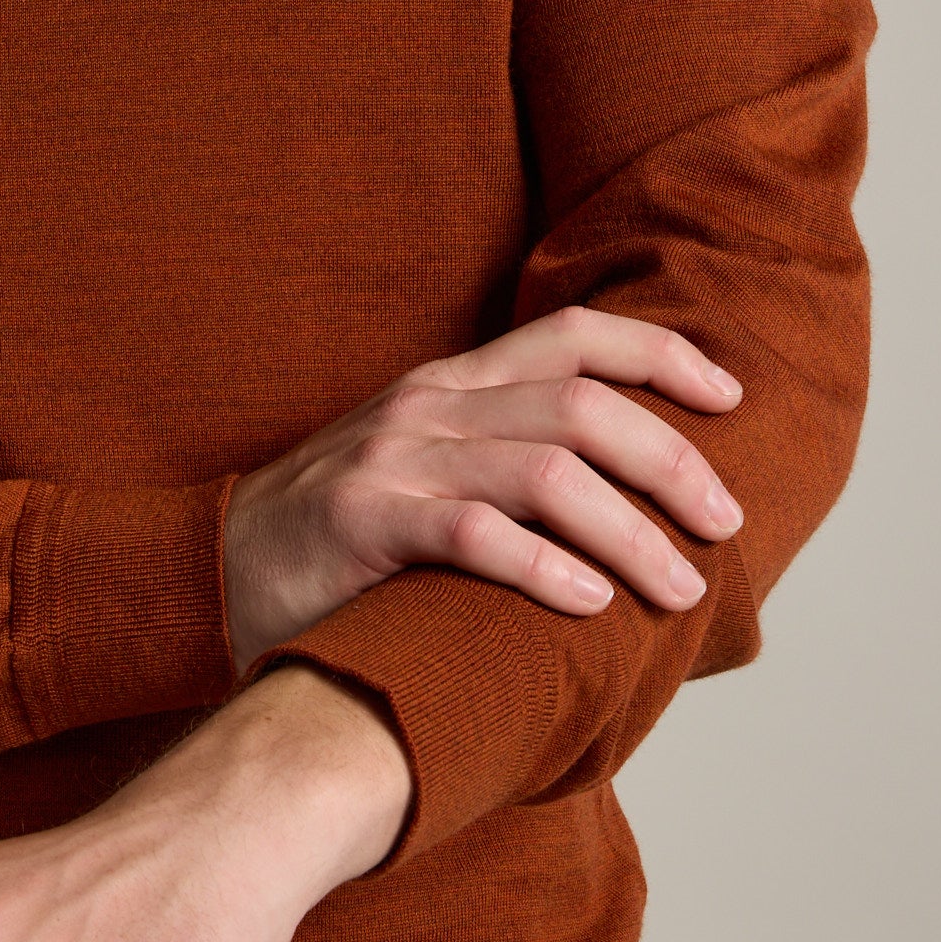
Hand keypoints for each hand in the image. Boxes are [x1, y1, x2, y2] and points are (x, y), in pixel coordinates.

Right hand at [223, 305, 743, 668]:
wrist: (208, 570)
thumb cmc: (341, 542)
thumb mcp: (426, 473)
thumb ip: (507, 469)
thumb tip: (638, 510)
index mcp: (454, 385)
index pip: (575, 337)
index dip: (662, 354)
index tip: (732, 399)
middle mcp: (430, 406)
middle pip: (583, 406)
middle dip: (672, 459)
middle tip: (724, 522)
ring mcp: (393, 459)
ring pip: (544, 470)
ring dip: (629, 531)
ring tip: (677, 585)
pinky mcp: (360, 522)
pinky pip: (471, 534)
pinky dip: (543, 567)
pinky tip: (588, 604)